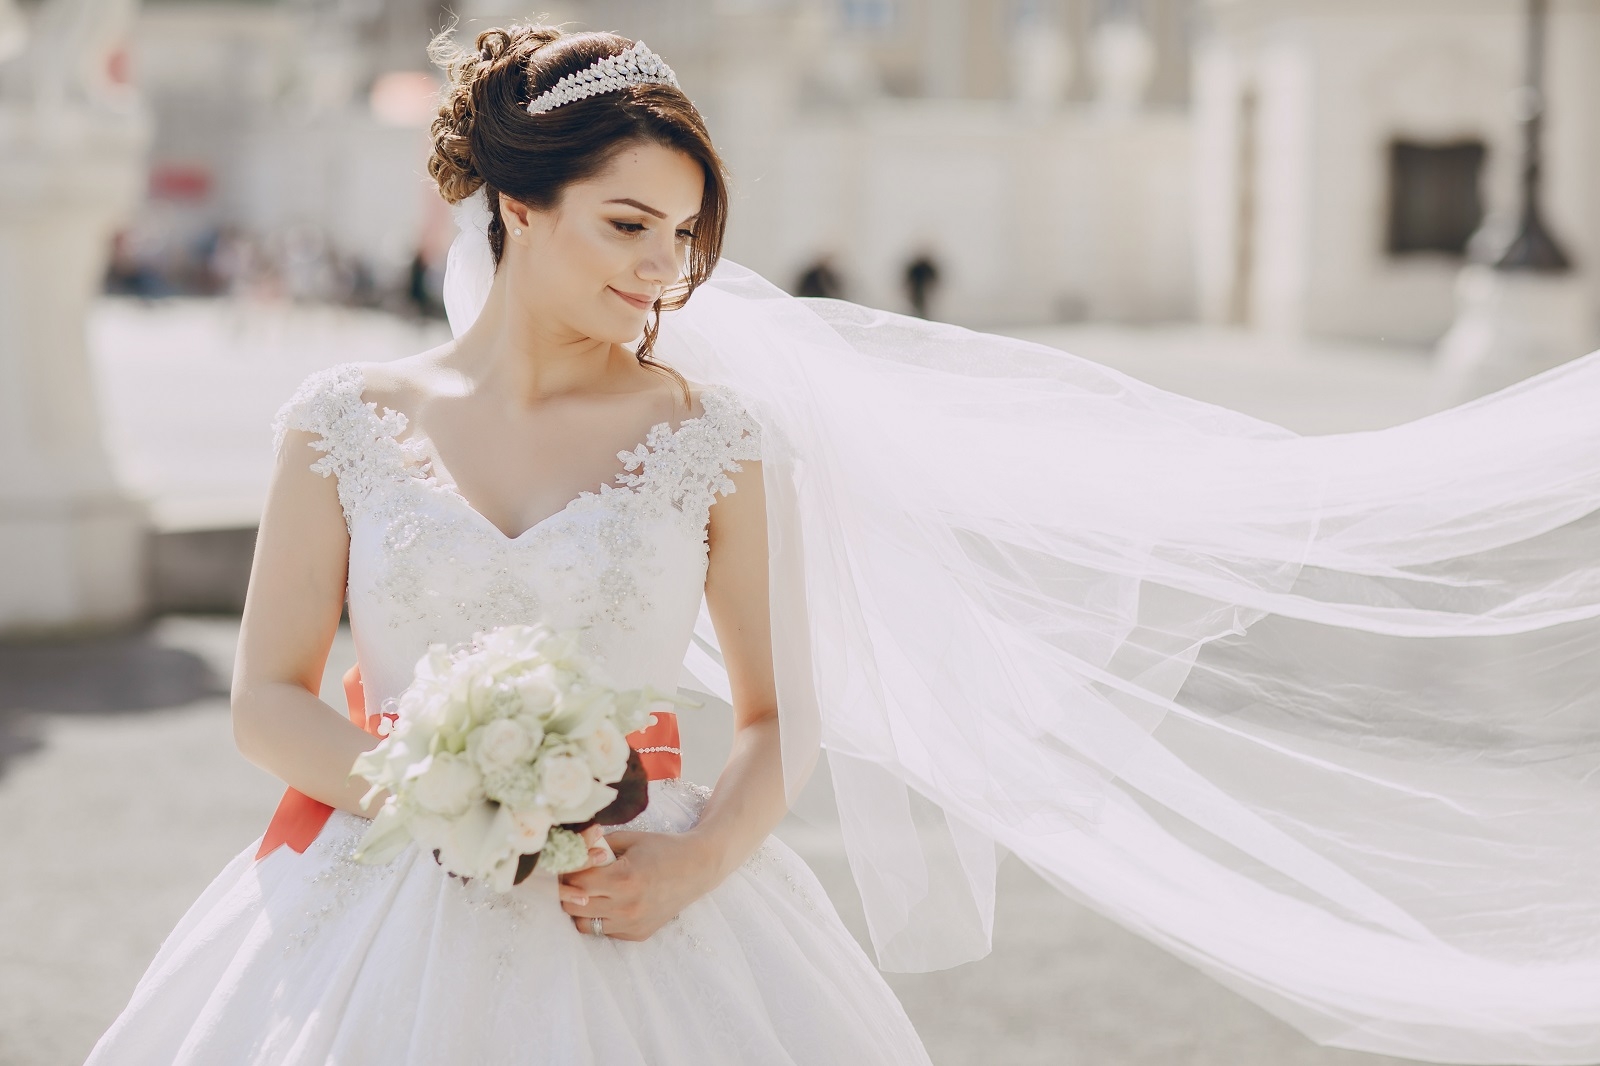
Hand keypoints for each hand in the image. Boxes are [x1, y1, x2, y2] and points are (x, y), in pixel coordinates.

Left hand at [556, 830, 717, 941]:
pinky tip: (612, 901)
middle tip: (576, 878)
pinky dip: (601, 917)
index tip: (569, 863)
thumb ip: (597, 845)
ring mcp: (632, 924)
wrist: (697, 869)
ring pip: (584, 924)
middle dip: (569, 890)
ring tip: (592, 891)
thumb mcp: (629, 838)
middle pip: (574, 906)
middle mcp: (627, 906)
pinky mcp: (638, 934)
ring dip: (582, 907)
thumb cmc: (663, 848)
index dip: (568, 871)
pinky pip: (604, 930)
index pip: (576, 882)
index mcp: (624, 878)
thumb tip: (570, 848)